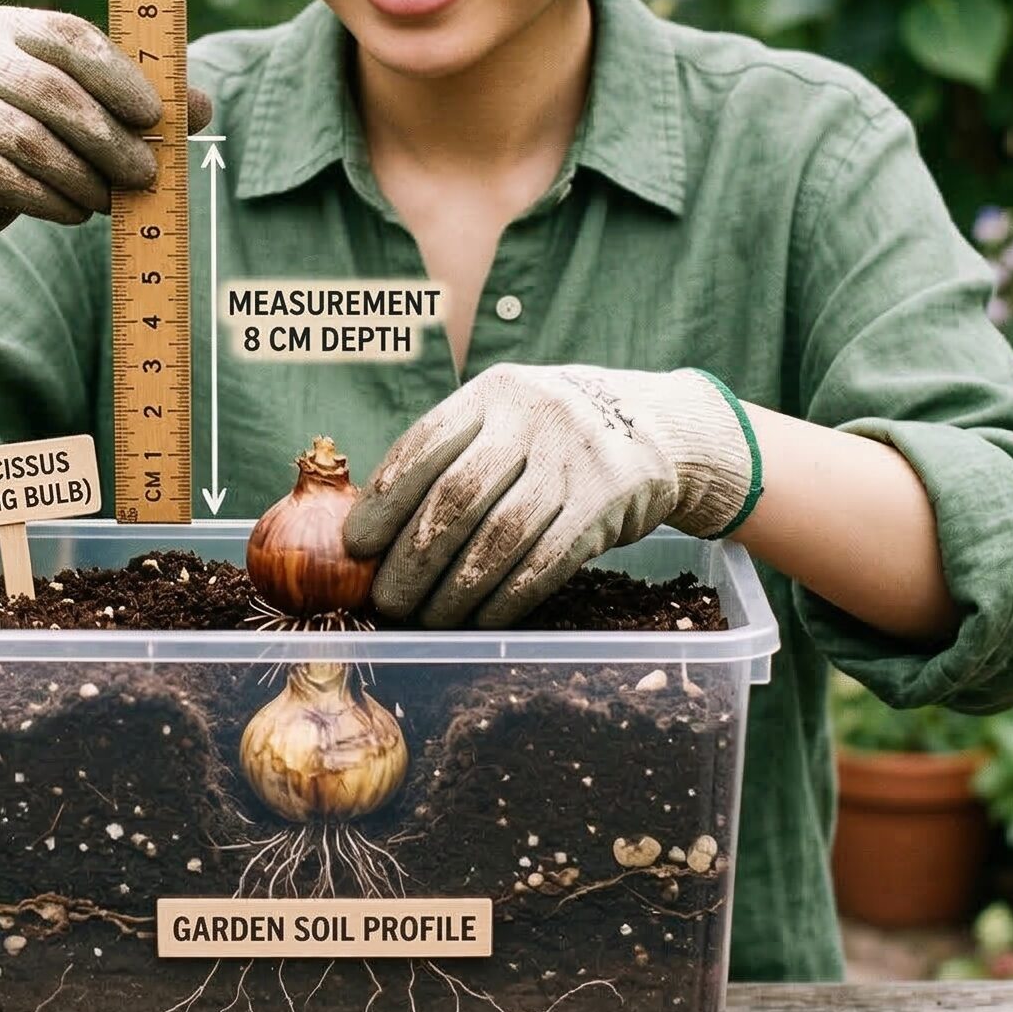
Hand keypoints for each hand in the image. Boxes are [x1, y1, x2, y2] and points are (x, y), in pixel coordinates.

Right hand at [0, 5, 212, 288]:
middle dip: (106, 137)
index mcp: (6, 25)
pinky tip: (76, 212)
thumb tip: (202, 108)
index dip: (115, 75)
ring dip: (80, 175)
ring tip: (113, 199)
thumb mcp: (77, 107)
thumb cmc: (30, 131)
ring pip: (24, 140)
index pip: (66, 36)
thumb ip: (136, 100)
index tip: (154, 115)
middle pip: (46, 91)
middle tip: (146, 172)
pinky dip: (46, 199)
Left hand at [342, 364, 757, 627]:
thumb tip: (376, 530)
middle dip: (413, 557)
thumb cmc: (552, 435)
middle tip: (387, 600)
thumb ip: (454, 456)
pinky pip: (546, 561)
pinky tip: (480, 619)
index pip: (425, 445)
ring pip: (500, 536)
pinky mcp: (607, 502)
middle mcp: (532, 417)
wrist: (655, 426)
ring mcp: (574, 458)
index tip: (357, 547)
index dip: (385, 500)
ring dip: (455, 589)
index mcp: (493, 392)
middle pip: (457, 496)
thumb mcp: (506, 418)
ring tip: (426, 618)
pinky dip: (507, 598)